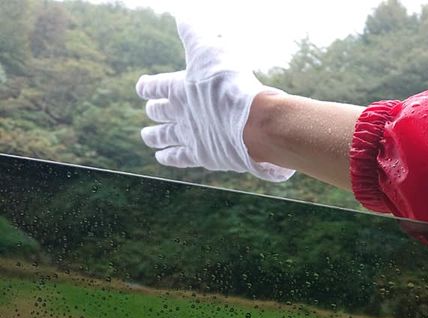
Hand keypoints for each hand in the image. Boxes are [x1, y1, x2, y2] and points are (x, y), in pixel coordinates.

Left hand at [135, 19, 294, 181]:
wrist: (251, 122)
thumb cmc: (233, 84)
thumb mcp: (212, 49)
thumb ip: (194, 33)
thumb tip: (181, 15)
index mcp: (180, 88)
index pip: (156, 85)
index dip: (147, 86)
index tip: (142, 87)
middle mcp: (181, 113)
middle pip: (160, 112)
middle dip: (155, 110)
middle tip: (150, 110)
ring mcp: (190, 136)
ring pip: (164, 137)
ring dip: (154, 136)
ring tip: (148, 137)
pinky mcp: (203, 155)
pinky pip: (179, 158)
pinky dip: (169, 157)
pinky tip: (163, 158)